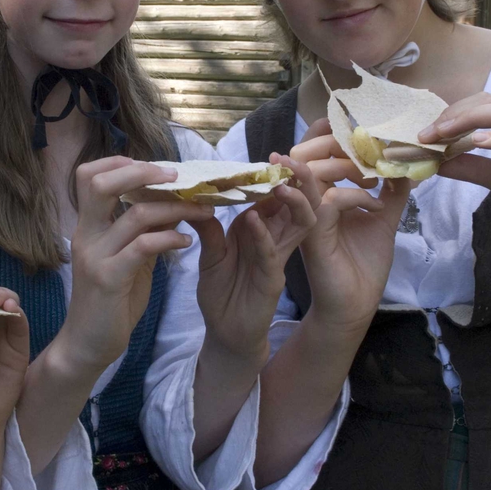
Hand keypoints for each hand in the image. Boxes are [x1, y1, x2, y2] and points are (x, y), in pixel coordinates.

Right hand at [60, 157, 212, 373]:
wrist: (87, 345)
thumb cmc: (109, 300)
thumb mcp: (126, 258)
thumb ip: (141, 230)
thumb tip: (170, 201)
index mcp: (87, 226)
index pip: (89, 175)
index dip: (120, 163)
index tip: (156, 169)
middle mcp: (86, 235)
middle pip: (99, 182)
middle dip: (141, 172)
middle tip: (176, 178)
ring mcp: (95, 256)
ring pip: (134, 214)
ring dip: (176, 208)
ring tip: (202, 210)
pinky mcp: (108, 279)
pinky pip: (143, 247)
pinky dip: (169, 239)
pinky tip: (187, 243)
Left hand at [189, 155, 318, 365]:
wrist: (225, 334)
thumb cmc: (221, 293)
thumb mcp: (210, 255)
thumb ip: (208, 229)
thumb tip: (195, 198)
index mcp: (259, 230)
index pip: (273, 198)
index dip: (273, 177)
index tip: (270, 155)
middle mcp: (273, 240)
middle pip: (294, 206)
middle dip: (295, 182)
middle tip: (286, 160)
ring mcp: (277, 259)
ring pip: (296, 225)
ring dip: (289, 203)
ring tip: (278, 183)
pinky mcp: (273, 280)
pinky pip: (273, 253)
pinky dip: (263, 235)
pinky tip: (253, 219)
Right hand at [291, 120, 407, 330]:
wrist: (356, 304)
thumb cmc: (363, 263)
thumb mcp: (383, 219)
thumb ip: (392, 190)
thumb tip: (408, 163)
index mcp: (320, 192)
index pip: (314, 148)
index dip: (330, 131)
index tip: (365, 130)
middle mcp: (307, 200)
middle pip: (307, 152)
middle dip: (338, 143)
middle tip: (371, 151)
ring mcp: (307, 215)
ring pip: (312, 172)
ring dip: (346, 166)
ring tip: (373, 177)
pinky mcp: (313, 233)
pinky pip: (329, 200)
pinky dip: (355, 196)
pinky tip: (376, 205)